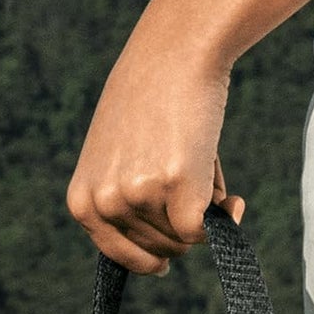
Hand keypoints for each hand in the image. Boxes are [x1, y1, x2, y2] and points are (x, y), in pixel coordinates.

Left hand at [66, 0, 245, 275]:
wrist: (174, 53)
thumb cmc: (149, 105)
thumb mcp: (114, 160)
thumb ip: (124, 206)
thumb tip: (163, 260)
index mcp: (82, 202)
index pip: (120, 256)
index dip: (149, 255)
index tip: (164, 260)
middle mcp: (104, 202)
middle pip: (158, 251)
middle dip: (179, 224)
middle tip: (187, 179)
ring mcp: (138, 194)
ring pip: (184, 238)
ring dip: (202, 208)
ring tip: (197, 161)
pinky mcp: (175, 184)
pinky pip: (205, 230)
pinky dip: (225, 216)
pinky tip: (231, 192)